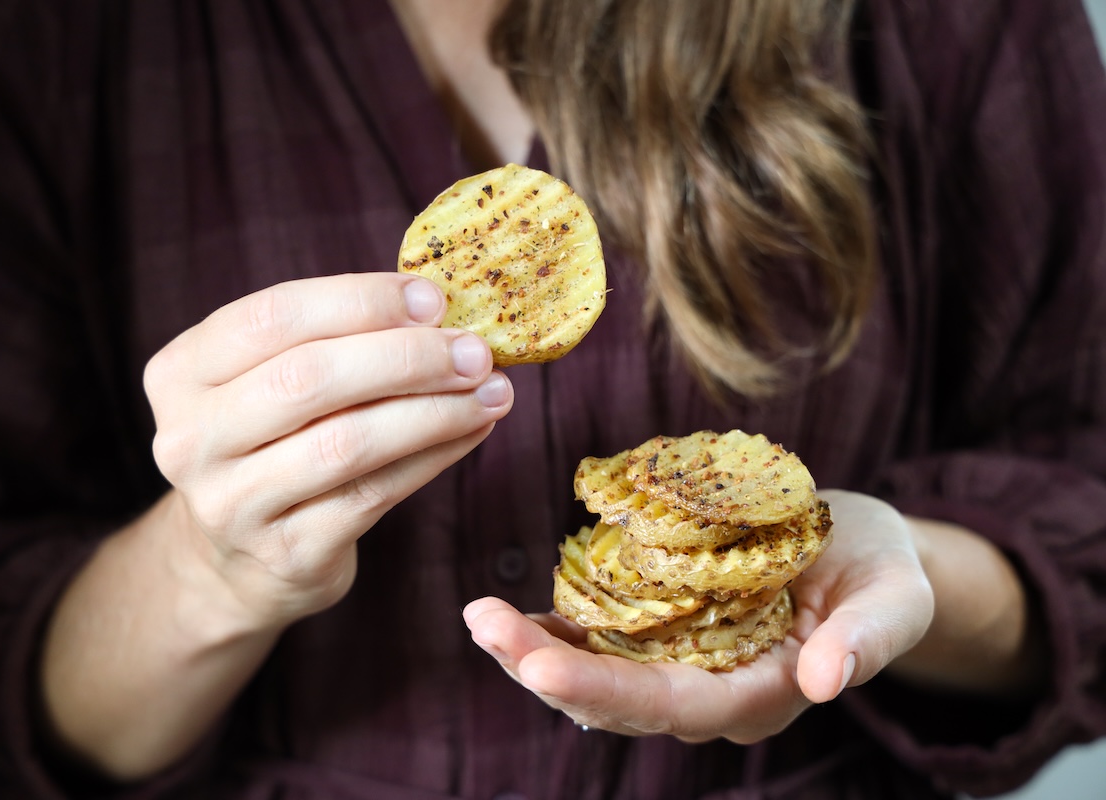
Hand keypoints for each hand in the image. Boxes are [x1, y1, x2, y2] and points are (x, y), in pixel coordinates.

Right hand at [144, 272, 513, 627]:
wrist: (236, 561)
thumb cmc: (272, 444)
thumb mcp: (270, 382)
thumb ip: (334, 339)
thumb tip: (441, 308)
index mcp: (181, 373)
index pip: (274, 317)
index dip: (361, 301)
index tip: (432, 299)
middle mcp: (191, 439)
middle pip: (310, 379)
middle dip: (407, 357)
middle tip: (474, 349)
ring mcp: (234, 504)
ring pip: (349, 443)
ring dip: (434, 411)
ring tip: (491, 391)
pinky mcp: (287, 553)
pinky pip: (376, 494)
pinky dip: (435, 456)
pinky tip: (473, 431)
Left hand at [463, 490, 933, 741]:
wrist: (860, 552)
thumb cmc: (882, 571)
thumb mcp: (895, 595)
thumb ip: (869, 639)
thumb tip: (826, 681)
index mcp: (764, 694)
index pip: (677, 706)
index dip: (605, 691)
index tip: (539, 666)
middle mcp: (712, 692)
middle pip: (620, 699)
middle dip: (546, 670)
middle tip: (484, 627)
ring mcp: (683, 663)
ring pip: (598, 675)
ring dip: (535, 650)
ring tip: (481, 618)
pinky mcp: (666, 629)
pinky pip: (602, 641)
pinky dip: (556, 628)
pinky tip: (510, 613)